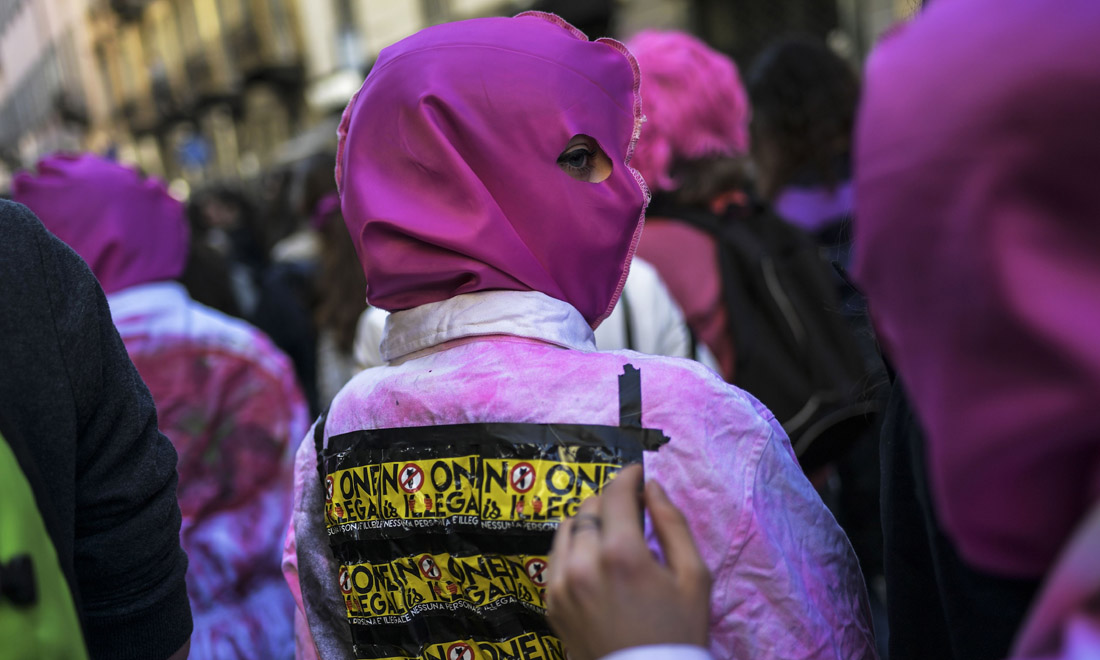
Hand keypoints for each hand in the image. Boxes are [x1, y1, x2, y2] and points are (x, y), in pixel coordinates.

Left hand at [546, 464, 710, 659]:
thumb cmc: (677, 632)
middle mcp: (583, 564)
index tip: (637, 474)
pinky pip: (556, 557)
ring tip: (613, 537)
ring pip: (567, 528)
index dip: (628, 476)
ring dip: (589, 523)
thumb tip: (653, 487)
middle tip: (632, 513)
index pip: (615, 493)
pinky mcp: (550, 602)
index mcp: (622, 554)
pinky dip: (574, 549)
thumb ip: (673, 524)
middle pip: (590, 507)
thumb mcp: (694, 577)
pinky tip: (594, 561)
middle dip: (611, 502)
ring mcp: (561, 584)